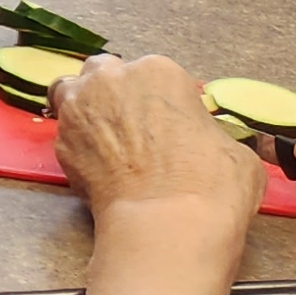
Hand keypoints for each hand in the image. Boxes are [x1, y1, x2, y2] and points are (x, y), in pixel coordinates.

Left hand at [56, 54, 262, 294]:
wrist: (169, 222)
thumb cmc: (214, 184)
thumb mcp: (235, 150)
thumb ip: (209, 133)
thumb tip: (205, 143)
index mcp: (158, 72)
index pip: (156, 75)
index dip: (163, 100)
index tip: (169, 123)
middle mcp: (111, 80)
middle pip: (105, 73)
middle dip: (115, 92)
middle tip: (133, 125)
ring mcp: (79, 109)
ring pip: (72, 93)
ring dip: (86, 108)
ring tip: (105, 137)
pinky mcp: (60, 143)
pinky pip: (67, 135)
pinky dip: (78, 145)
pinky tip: (97, 167)